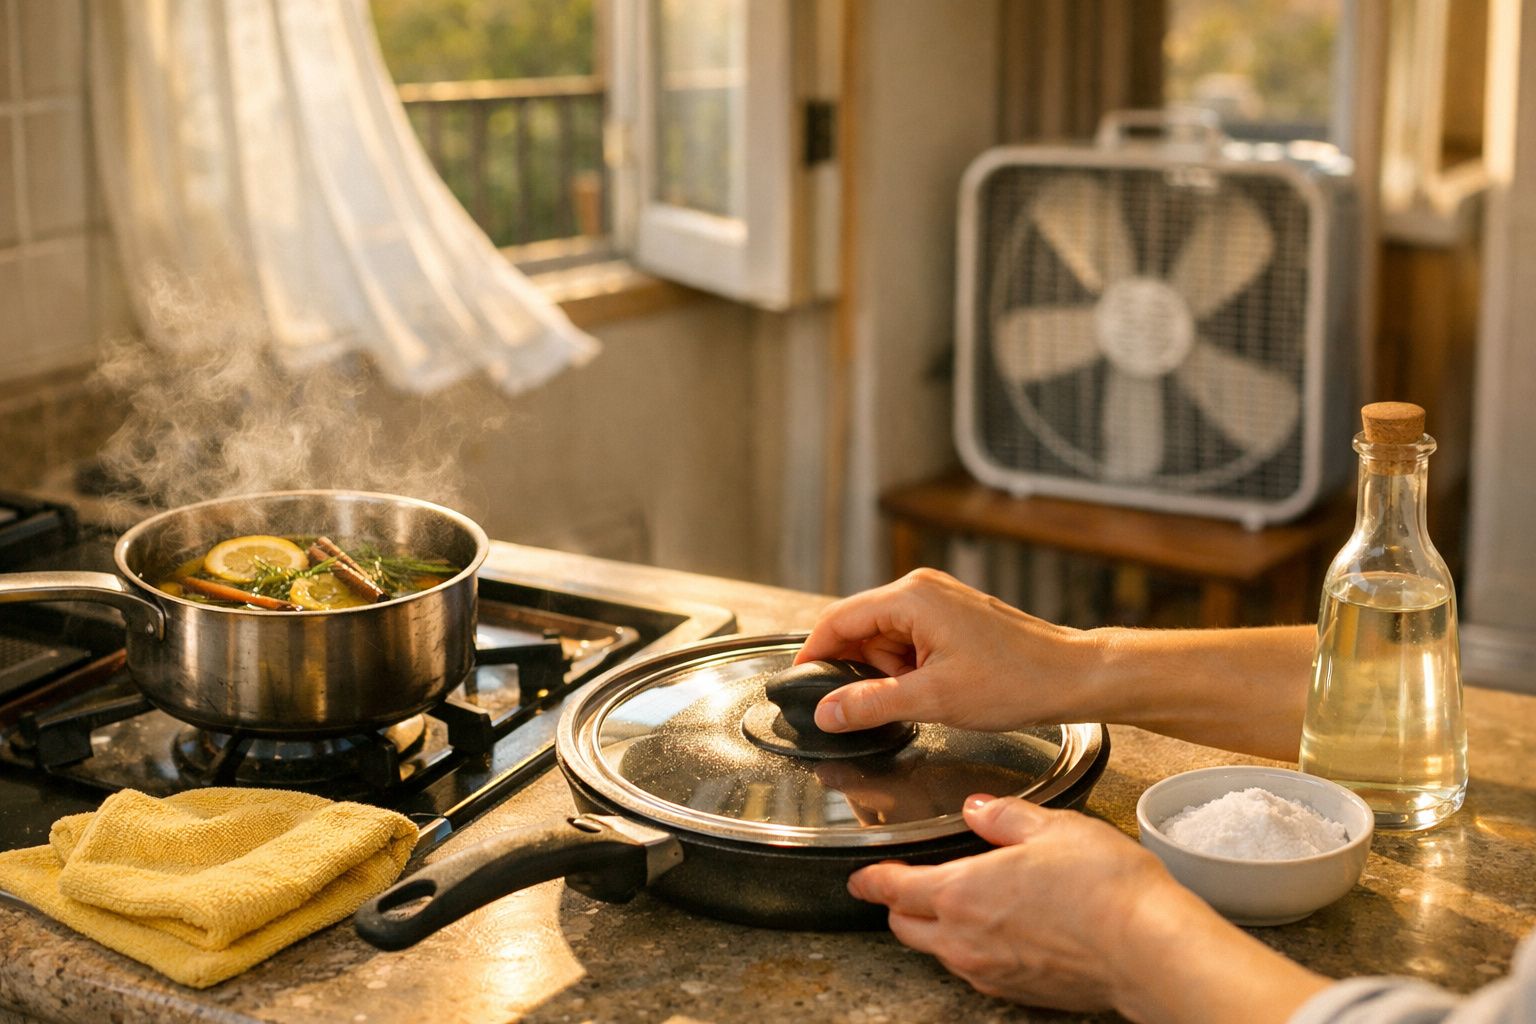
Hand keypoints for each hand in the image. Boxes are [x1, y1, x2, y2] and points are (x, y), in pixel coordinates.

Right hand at [797, 569, 1092, 733]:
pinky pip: (909, 641)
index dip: (814, 654)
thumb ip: (871, 704)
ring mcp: (938, 601)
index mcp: (911, 597)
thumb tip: (827, 712)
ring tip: (918, 699)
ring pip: (885, 638)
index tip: (800, 683)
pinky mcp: (952, 617)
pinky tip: (929, 691)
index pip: (839, 619)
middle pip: (860, 627)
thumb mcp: (933, 699)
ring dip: (887, 673)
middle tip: (866, 707)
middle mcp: (921, 589)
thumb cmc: (1016, 680)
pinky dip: (908, 669)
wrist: (1072, 676)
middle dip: (858, 670)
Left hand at [850, 796, 1330, 1021]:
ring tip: (961, 904)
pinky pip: (978, 972)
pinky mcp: (1021, 993)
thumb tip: (977, 809)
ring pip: (940, 953)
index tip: (861, 877)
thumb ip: (1004, 816)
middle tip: (907, 887)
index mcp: (961, 893)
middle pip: (907, 928)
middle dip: (899, 907)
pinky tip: (1003, 930)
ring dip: (937, 930)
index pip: (894, 889)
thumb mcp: (1052, 827)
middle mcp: (966, 940)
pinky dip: (974, 950)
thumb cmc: (1104, 885)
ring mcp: (992, 973)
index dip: (872, 881)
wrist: (1149, 948)